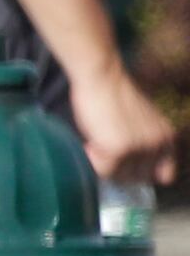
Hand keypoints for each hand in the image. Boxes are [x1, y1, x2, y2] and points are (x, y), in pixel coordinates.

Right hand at [72, 63, 178, 186]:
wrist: (102, 76)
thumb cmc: (113, 93)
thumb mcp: (140, 121)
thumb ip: (142, 141)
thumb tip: (127, 165)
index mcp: (166, 137)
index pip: (165, 175)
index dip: (143, 174)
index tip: (126, 168)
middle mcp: (158, 145)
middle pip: (137, 178)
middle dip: (118, 170)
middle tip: (103, 155)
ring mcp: (140, 148)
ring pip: (119, 176)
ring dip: (103, 165)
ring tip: (95, 146)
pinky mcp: (120, 149)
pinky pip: (102, 170)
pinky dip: (91, 160)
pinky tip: (88, 144)